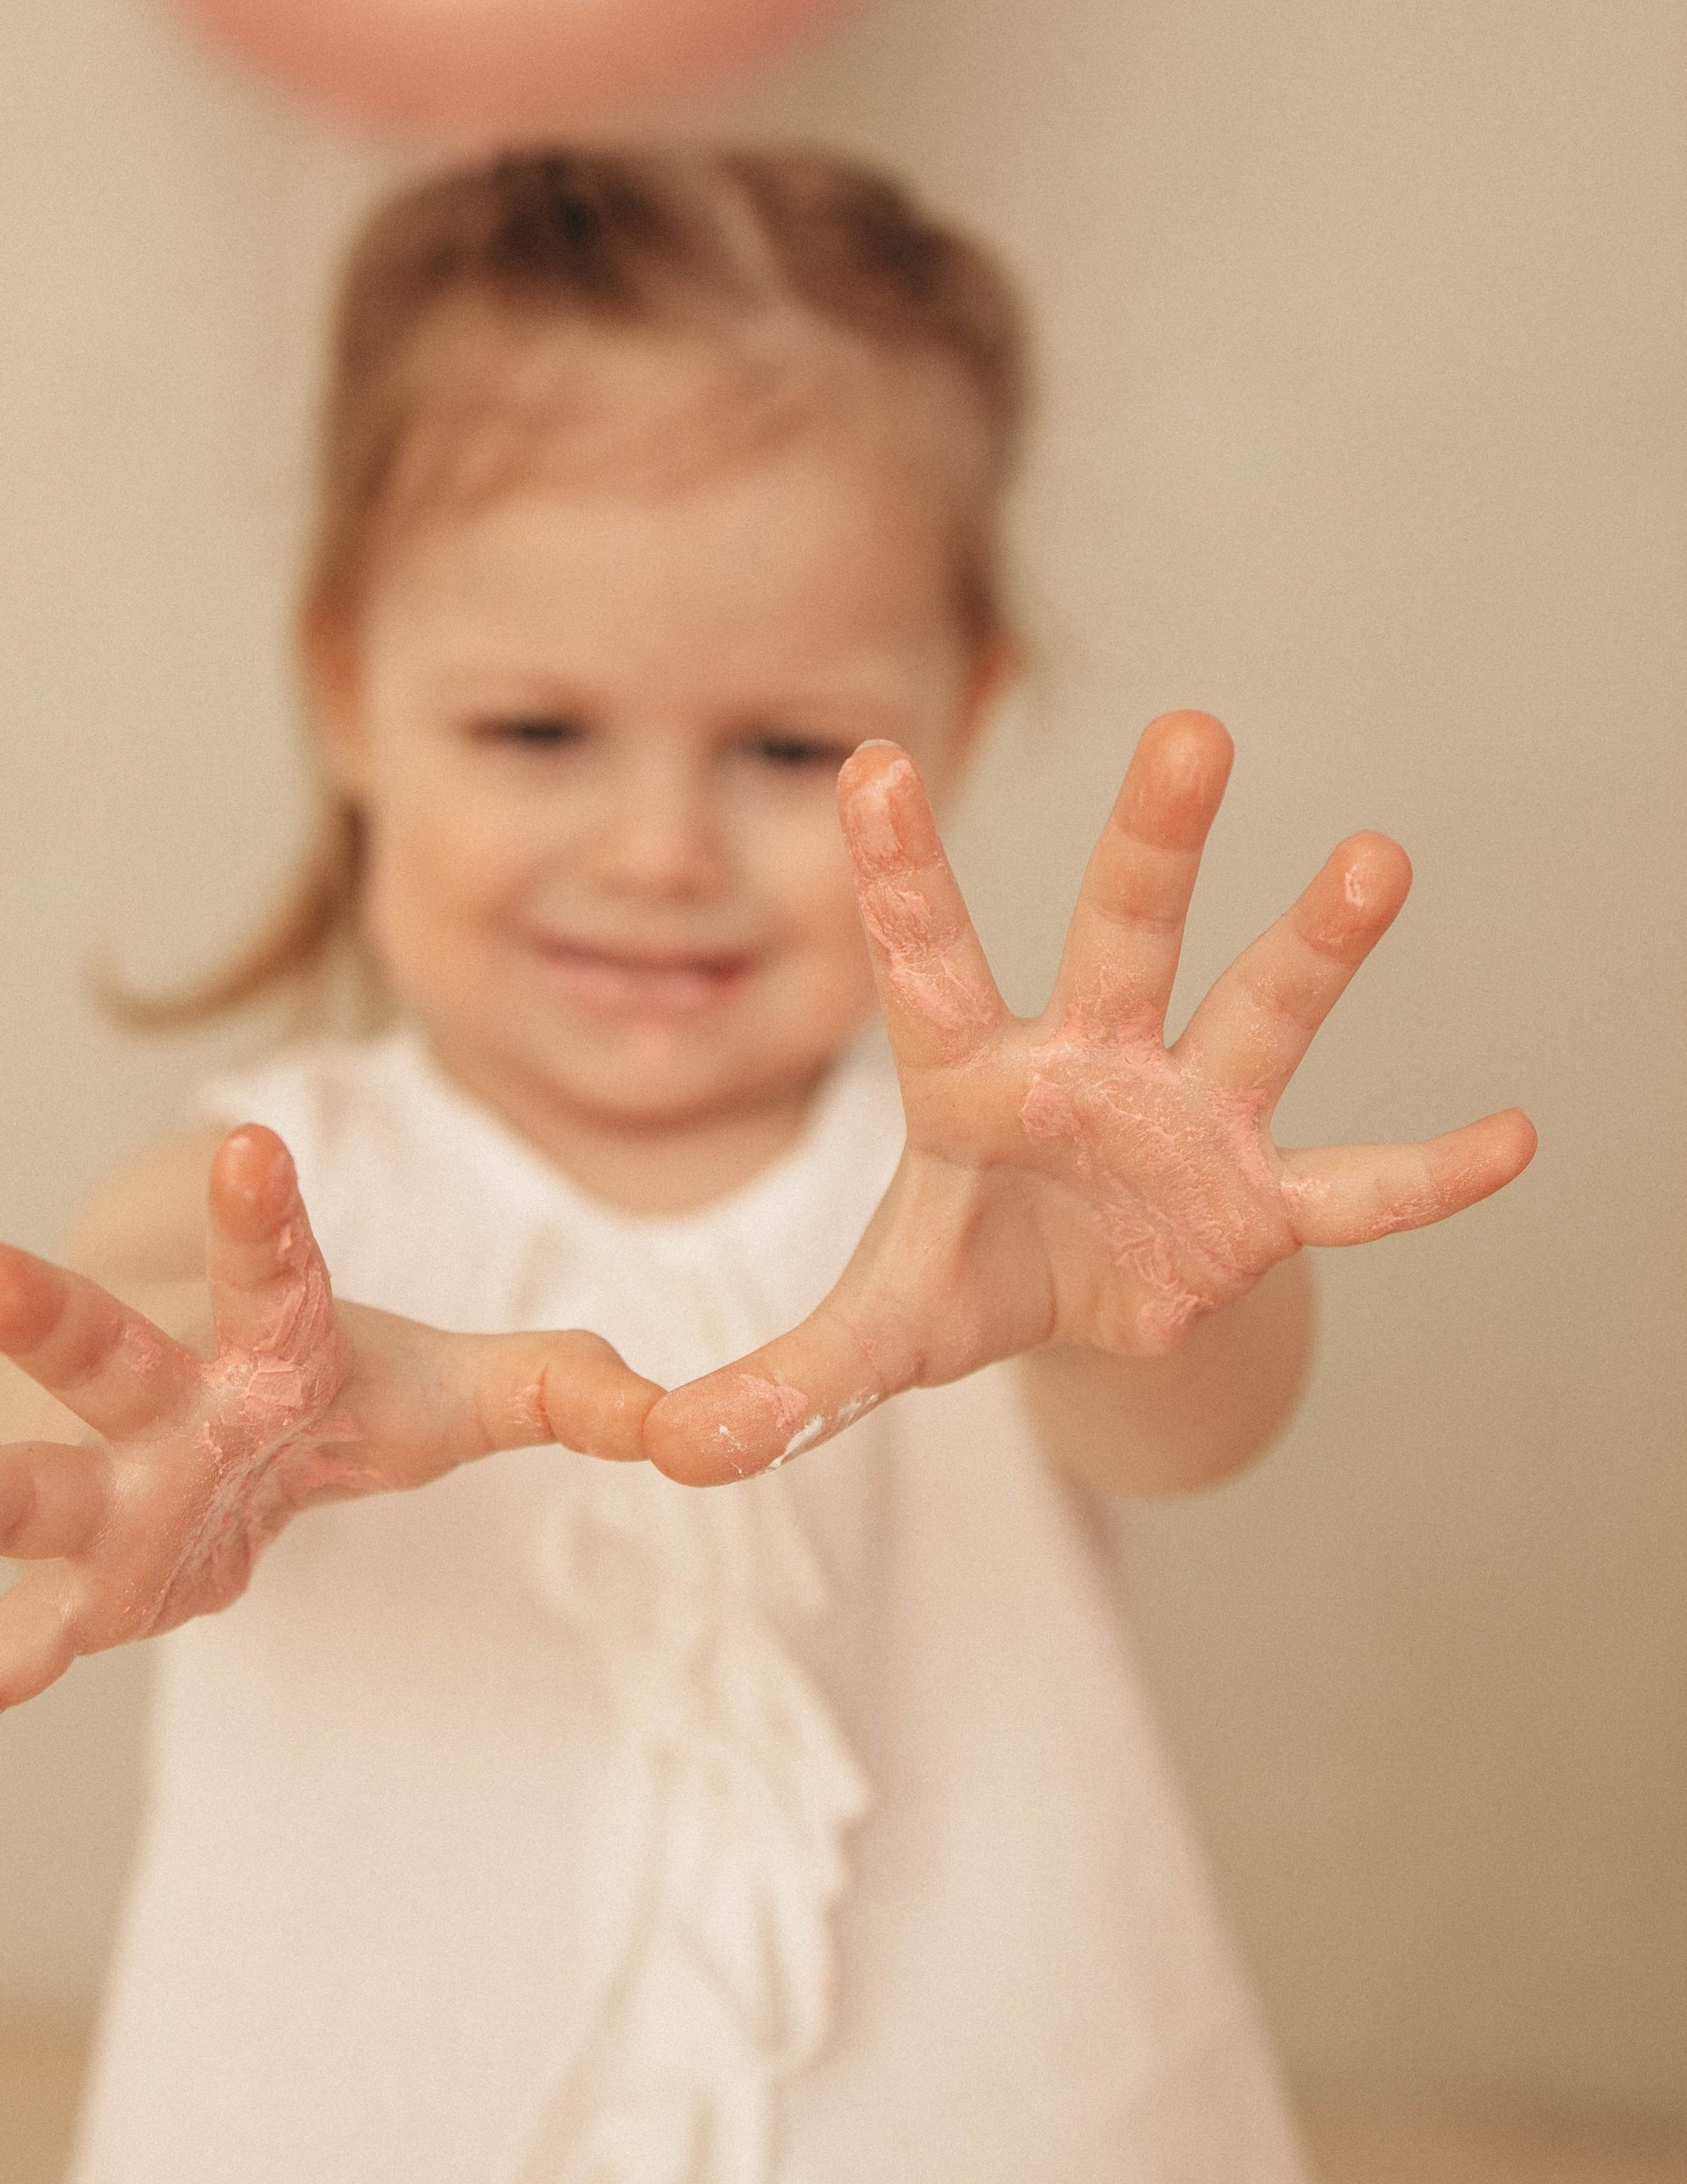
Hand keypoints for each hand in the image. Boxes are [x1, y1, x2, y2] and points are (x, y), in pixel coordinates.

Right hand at [0, 1124, 659, 1764]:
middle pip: (105, 1355)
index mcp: (269, 1342)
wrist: (189, 1403)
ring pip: (29, 1492)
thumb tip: (694, 1415)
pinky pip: (1, 1657)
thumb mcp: (451, 1389)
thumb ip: (562, 1385)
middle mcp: (166, 1407)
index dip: (268, 1217)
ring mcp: (105, 1501)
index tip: (255, 1145)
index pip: (278, 1270)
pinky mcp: (75, 1596)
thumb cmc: (320, 1384)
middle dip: (42, 1315)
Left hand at [646, 713, 1535, 1484]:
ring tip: (1376, 857)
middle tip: (1192, 729)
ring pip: (1257, 1014)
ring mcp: (1190, 1123)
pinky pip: (1357, 1190)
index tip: (867, 761)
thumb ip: (780, 1385)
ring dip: (1316, 945)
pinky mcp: (1264, 1203)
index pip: (924, 962)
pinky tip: (1515, 1137)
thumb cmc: (966, 1275)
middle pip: (1121, 936)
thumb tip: (669, 1454)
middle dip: (1154, 840)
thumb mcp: (870, 1337)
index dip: (900, 872)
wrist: (1078, 1308)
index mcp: (972, 1081)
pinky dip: (1430, 1174)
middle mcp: (1090, 1067)